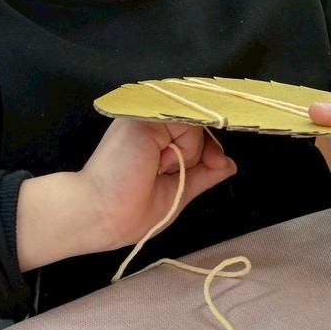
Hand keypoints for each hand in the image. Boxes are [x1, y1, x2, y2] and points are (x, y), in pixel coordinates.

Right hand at [16, 117, 235, 271]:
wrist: (102, 215)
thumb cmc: (130, 209)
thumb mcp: (179, 191)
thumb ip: (203, 174)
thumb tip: (229, 164)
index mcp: (155, 135)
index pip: (197, 129)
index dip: (209, 147)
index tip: (215, 163)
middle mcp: (152, 120)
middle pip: (201, 126)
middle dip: (196, 155)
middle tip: (164, 174)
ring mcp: (148, 114)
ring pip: (197, 124)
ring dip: (186, 155)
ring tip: (154, 169)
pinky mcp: (147, 115)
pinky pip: (190, 123)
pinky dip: (184, 149)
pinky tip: (157, 162)